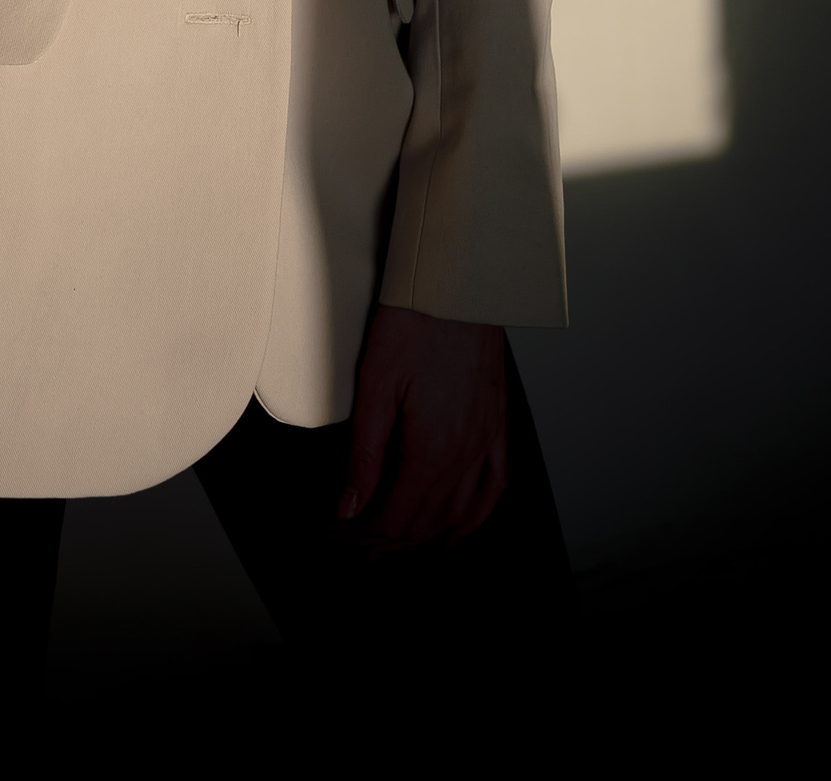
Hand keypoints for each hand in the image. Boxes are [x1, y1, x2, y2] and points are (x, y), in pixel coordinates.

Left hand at [339, 305, 505, 552]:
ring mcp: (488, 440)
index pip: (395, 517)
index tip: (333, 537)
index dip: (361, 536)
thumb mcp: (375, 383)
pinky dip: (475, 518)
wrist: (459, 280)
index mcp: (433, 448)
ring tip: (393, 549)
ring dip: (425, 537)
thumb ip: (364, 453)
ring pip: (459, 513)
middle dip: (385, 541)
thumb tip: (349, 508)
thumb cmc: (414, 320)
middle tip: (352, 548)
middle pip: (424, 520)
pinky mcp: (497, 423)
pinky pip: (494, 487)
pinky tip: (458, 531)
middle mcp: (466, 453)